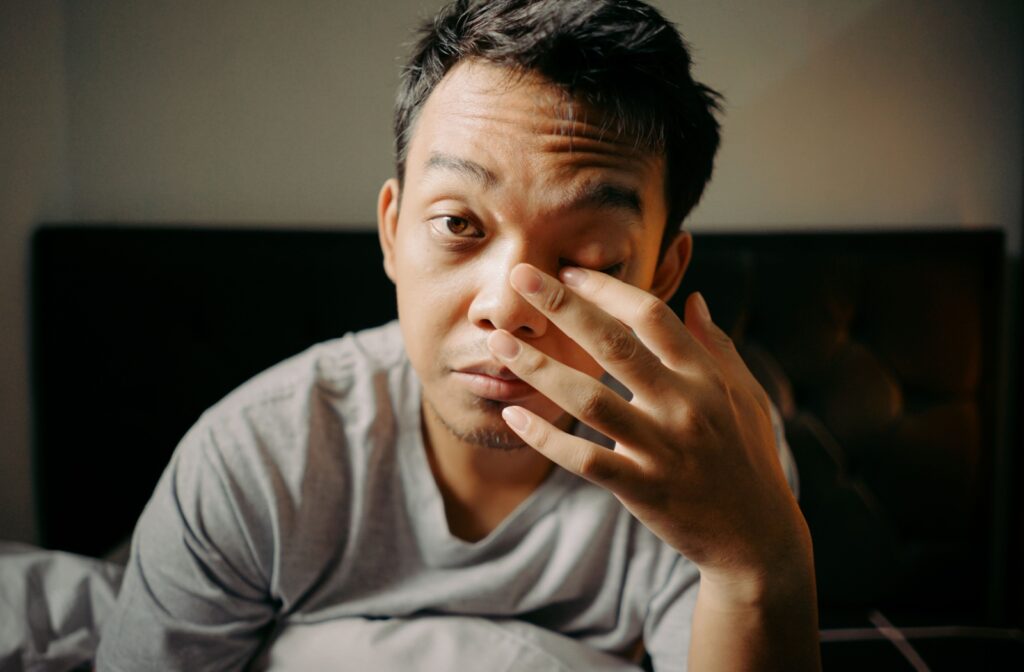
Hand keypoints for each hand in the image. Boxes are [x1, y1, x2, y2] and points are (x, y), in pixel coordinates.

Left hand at [486, 263, 811, 594]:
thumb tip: (694, 298)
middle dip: (563, 306)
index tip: (570, 271)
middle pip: (614, 345)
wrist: (755, 536)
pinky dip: (546, 437)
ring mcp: (662, 449)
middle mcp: (684, 406)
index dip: (608, 288)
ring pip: (589, 400)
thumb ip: (717, 345)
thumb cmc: (748, 457)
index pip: (651, 316)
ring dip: (540, 368)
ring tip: (499, 344)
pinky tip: (514, 414)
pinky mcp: (641, 488)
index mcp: (706, 377)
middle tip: (521, 277)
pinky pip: (584, 459)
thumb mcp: (746, 395)